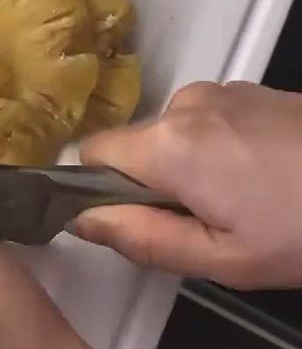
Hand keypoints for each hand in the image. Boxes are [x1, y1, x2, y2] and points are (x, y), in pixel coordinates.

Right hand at [76, 81, 301, 288]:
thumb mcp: (222, 258)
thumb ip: (141, 238)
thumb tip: (82, 219)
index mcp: (169, 144)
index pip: (90, 154)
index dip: (100, 190)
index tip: (141, 220)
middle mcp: (185, 103)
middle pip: (134, 146)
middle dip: (152, 183)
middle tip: (207, 222)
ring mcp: (222, 91)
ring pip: (172, 134)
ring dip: (188, 166)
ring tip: (246, 199)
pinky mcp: (252, 89)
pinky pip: (207, 121)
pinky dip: (218, 147)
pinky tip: (265, 173)